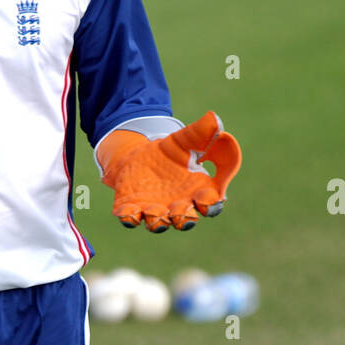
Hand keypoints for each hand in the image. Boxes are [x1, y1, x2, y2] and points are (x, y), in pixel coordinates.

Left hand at [96, 112, 241, 232]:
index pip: (212, 204)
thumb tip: (216, 121)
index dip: (213, 203)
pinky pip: (130, 218)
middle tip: (182, 212)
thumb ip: (203, 132)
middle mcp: (178, 207)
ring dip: (157, 221)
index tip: (212, 196)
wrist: (139, 156)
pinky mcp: (132, 208)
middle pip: (185, 220)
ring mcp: (155, 210)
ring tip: (154, 212)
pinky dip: (129, 218)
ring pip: (158, 223)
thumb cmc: (171, 152)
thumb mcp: (186, 139)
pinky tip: (128, 213)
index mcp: (198, 193)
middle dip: (184, 218)